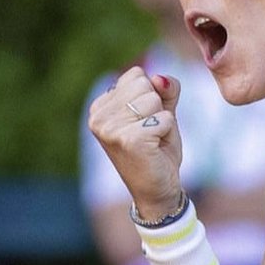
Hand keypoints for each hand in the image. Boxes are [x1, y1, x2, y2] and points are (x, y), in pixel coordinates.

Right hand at [88, 68, 184, 219]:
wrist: (158, 190)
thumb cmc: (158, 150)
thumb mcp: (162, 113)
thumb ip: (165, 90)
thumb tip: (159, 78)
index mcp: (100, 106)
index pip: (136, 75)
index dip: (152, 96)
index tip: (145, 121)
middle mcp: (98, 116)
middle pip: (145, 84)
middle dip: (157, 107)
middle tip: (151, 133)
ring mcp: (110, 128)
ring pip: (154, 99)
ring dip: (162, 120)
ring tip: (152, 140)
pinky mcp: (128, 140)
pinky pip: (163, 118)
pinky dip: (166, 131)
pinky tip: (155, 148)